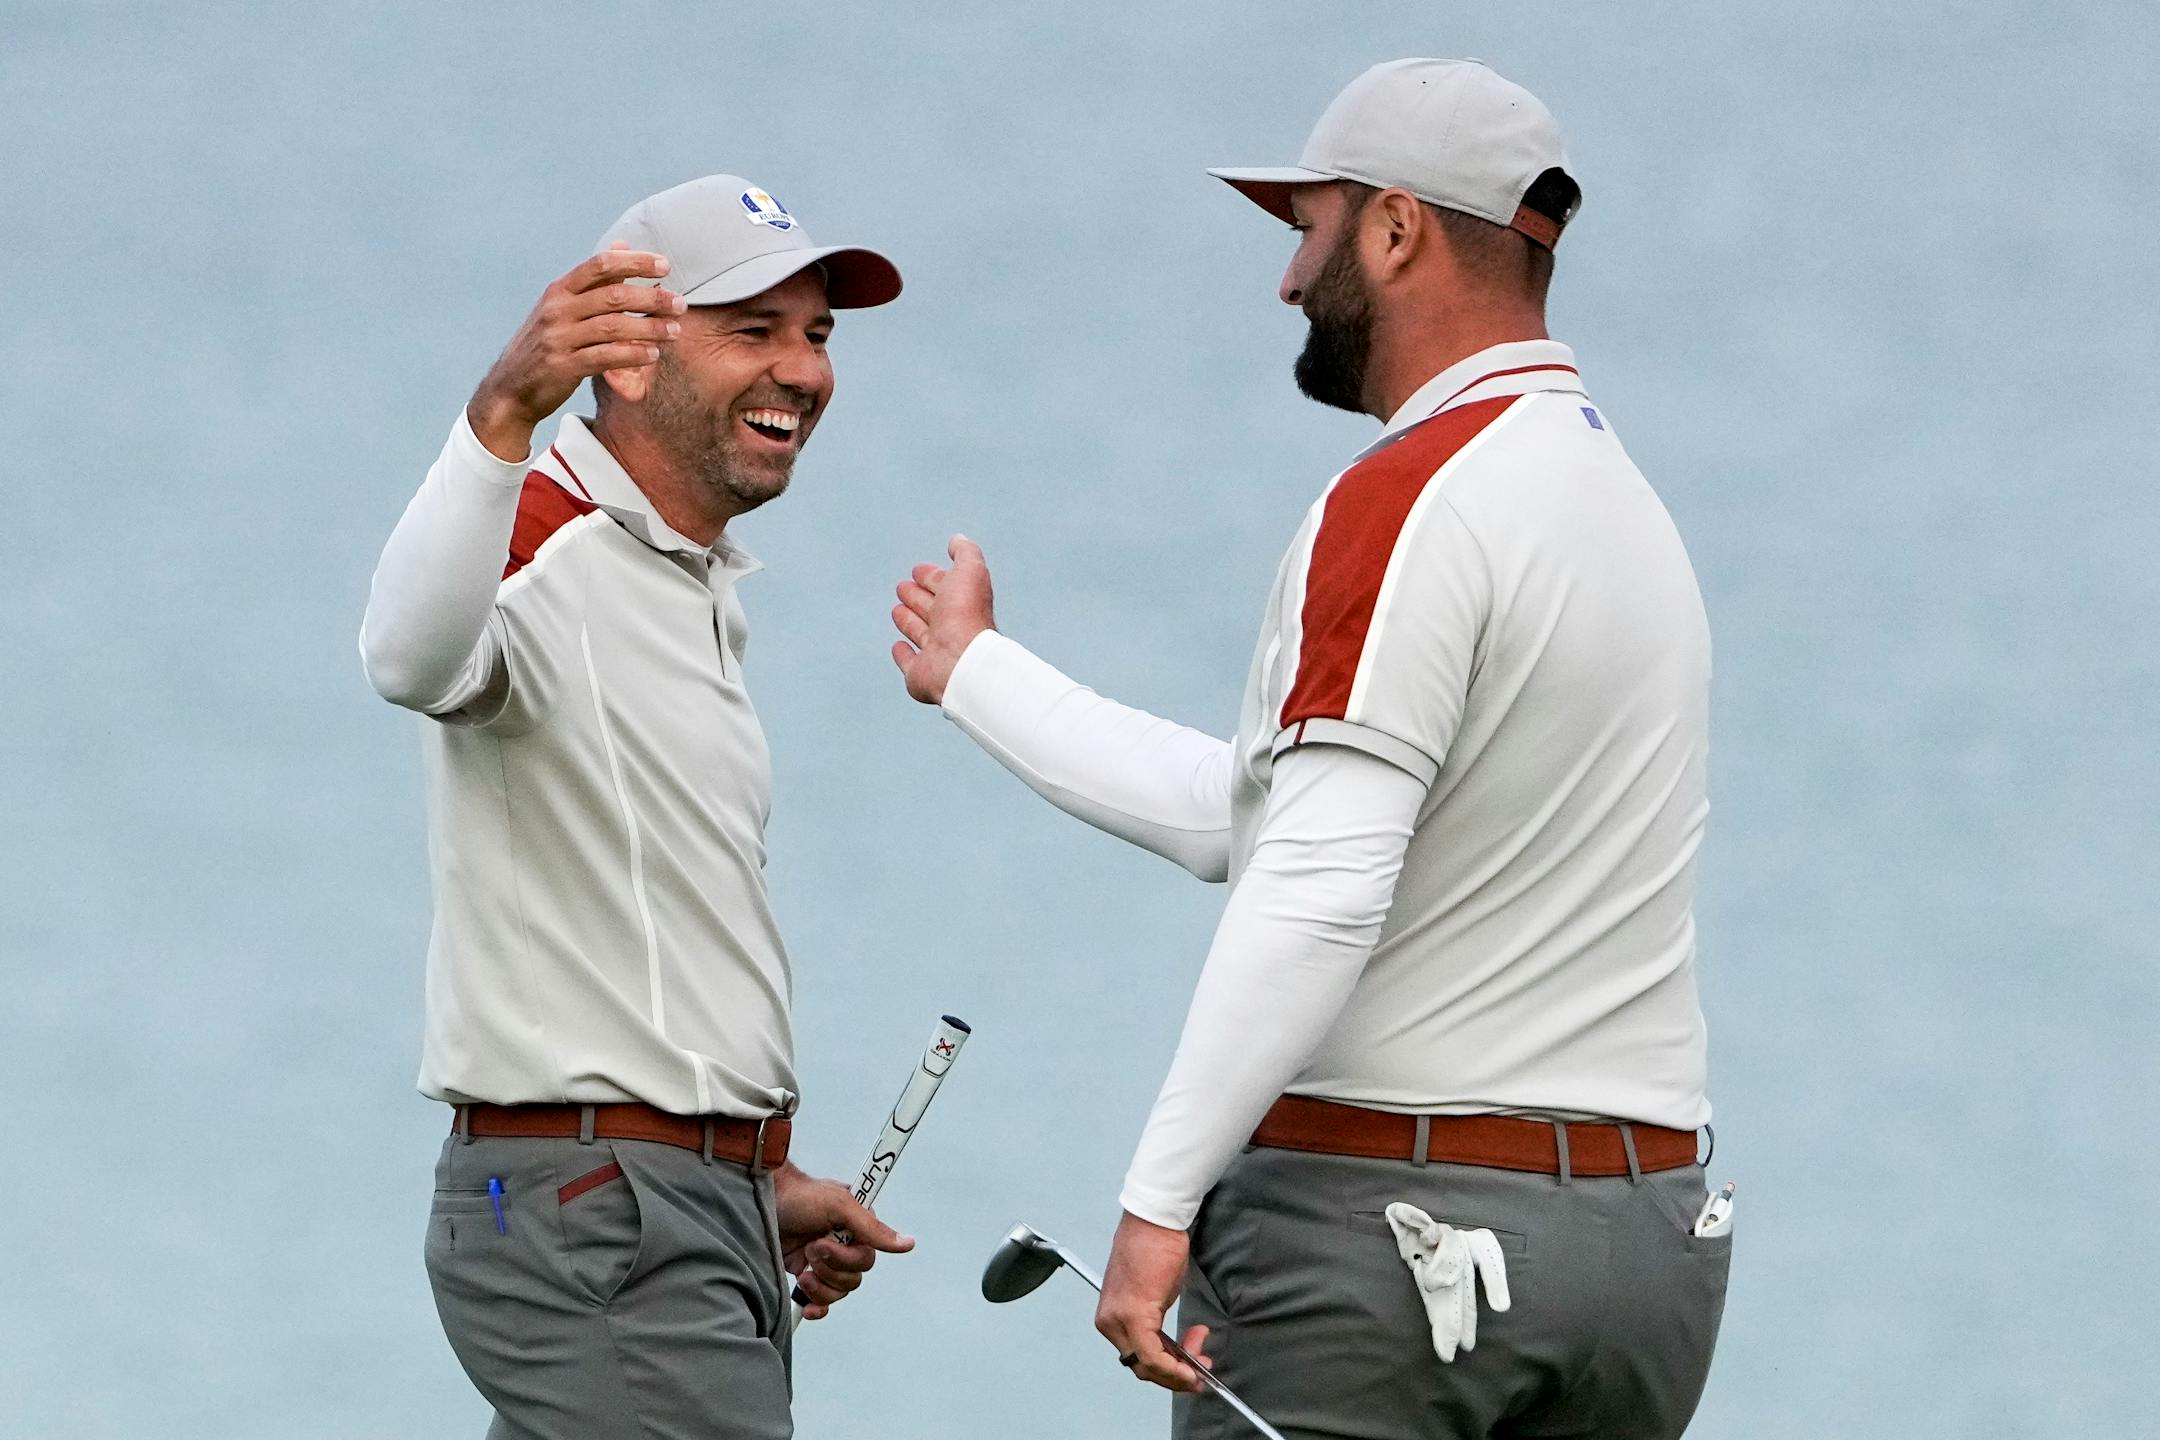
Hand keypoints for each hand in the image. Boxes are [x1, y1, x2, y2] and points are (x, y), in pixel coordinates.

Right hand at [466, 242, 687, 460]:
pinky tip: (653, 354)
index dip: (634, 261)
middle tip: (680, 303)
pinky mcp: (563, 366)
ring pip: (613, 326)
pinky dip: (632, 354)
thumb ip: (593, 281)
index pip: (599, 265)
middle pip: (613, 295)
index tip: (665, 264)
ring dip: (649, 327)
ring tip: (674, 330)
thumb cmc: (546, 344)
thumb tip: (621, 246)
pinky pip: (605, 357)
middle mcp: (557, 310)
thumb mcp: (562, 308)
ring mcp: (559, 338)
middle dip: (651, 297)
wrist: (511, 388)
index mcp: (559, 291)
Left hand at [772, 1163, 915, 1319]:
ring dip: (819, 1283)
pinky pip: (822, 1302)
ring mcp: (825, 1261)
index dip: (846, 1257)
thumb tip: (907, 1244)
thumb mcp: (839, 1205)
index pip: (866, 1259)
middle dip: (829, 1267)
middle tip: (810, 1247)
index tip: (824, 1241)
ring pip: (838, 1292)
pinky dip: (817, 1305)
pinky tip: (808, 1306)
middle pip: (853, 1279)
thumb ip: (872, 1228)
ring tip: (802, 1264)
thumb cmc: (800, 1195)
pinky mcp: (806, 1273)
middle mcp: (844, 1245)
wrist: (762, 1201)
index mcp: (858, 1228)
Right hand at [890, 534, 996, 704]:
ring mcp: (935, 653)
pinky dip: (903, 655)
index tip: (918, 570)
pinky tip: (898, 646)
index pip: (945, 586)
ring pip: (919, 632)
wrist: (961, 660)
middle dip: (917, 596)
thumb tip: (958, 539)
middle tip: (903, 586)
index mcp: (962, 604)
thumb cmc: (965, 615)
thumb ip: (965, 553)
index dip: (932, 577)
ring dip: (908, 620)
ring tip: (897, 609)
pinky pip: (909, 663)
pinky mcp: (920, 674)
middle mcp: (951, 629)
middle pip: (931, 608)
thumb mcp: (969, 572)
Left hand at [1095, 1210, 1209, 1392]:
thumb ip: (1156, 1323)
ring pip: (1147, 1366)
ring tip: (1201, 1355)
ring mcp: (1119, 1320)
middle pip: (1141, 1367)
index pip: (1136, 1358)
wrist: (1156, 1221)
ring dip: (1179, 1369)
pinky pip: (1152, 1355)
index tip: (1189, 1371)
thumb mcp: (1154, 1295)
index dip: (1166, 1371)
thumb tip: (1172, 1349)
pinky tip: (1192, 1363)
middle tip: (1200, 1367)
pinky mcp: (1134, 1314)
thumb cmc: (1155, 1247)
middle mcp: (1109, 1322)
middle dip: (1175, 1374)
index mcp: (1110, 1317)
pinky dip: (1174, 1366)